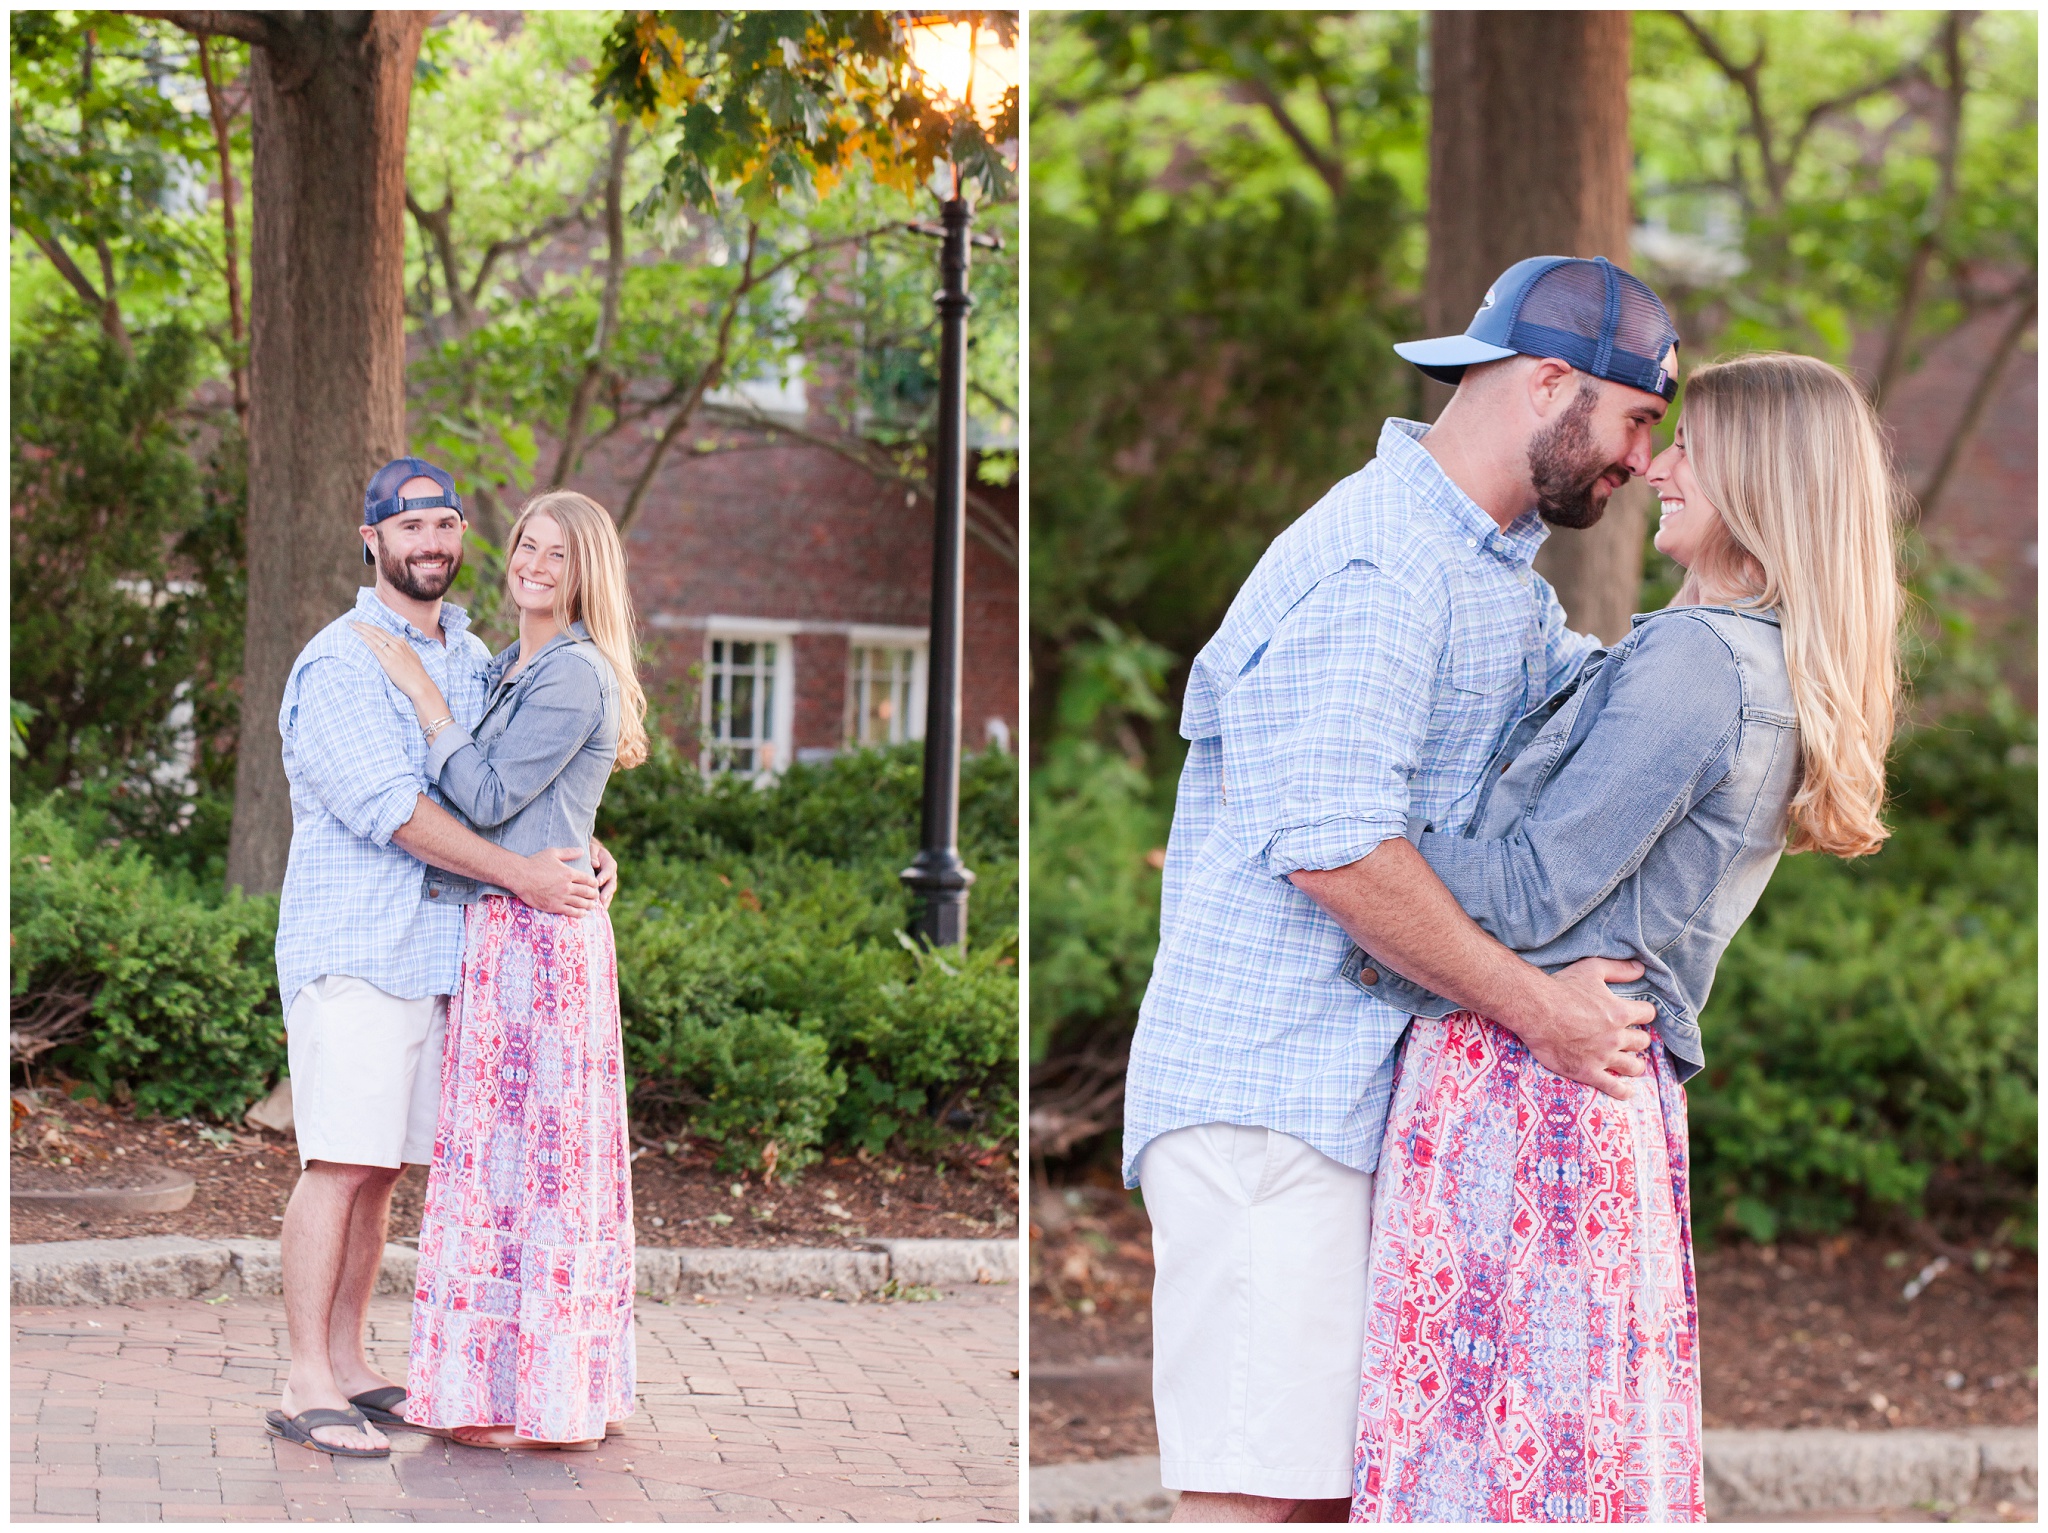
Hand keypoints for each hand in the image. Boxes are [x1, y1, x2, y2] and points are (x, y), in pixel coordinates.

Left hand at [348, 621, 434, 702]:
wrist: (420, 683)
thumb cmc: (416, 673)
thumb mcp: (413, 655)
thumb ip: (405, 646)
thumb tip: (400, 638)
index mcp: (402, 643)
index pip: (382, 632)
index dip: (370, 627)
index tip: (361, 624)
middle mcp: (397, 645)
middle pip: (376, 632)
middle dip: (363, 626)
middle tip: (352, 621)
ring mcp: (392, 652)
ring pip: (374, 637)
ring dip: (362, 630)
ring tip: (352, 626)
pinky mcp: (388, 661)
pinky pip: (375, 647)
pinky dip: (366, 640)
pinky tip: (359, 636)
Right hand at [512, 847, 599, 916]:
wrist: (519, 876)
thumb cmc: (534, 863)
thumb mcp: (552, 853)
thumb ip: (569, 852)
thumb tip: (582, 851)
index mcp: (569, 873)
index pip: (588, 879)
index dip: (594, 883)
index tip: (596, 884)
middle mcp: (567, 886)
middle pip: (587, 892)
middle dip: (594, 895)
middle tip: (596, 896)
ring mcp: (561, 897)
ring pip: (581, 903)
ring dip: (589, 905)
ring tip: (593, 906)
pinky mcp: (553, 907)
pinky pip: (570, 912)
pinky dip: (579, 913)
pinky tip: (583, 914)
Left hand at [589, 836, 617, 910]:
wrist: (591, 855)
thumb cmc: (590, 851)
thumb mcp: (591, 849)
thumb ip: (593, 855)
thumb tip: (594, 864)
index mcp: (609, 863)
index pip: (608, 870)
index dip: (604, 876)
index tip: (598, 882)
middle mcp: (611, 874)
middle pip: (611, 884)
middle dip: (607, 892)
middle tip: (601, 899)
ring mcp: (609, 883)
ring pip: (610, 892)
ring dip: (606, 900)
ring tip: (601, 908)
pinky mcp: (605, 889)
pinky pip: (605, 897)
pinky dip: (603, 904)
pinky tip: (598, 912)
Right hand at [1519, 957, 1657, 1100]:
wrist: (1534, 1010)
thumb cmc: (1561, 987)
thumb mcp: (1592, 969)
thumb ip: (1619, 969)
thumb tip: (1641, 968)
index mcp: (1620, 1012)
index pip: (1648, 1014)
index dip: (1644, 1013)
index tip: (1638, 1015)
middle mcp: (1616, 1036)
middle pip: (1642, 1042)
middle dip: (1638, 1039)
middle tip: (1630, 1038)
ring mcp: (1603, 1056)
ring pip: (1633, 1066)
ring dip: (1635, 1064)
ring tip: (1631, 1064)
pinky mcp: (1588, 1071)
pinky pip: (1613, 1087)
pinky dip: (1623, 1091)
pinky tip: (1627, 1092)